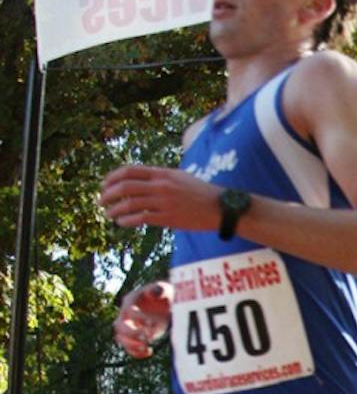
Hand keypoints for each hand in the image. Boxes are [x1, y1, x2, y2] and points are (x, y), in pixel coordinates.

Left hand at [100, 165, 220, 231]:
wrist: (219, 207)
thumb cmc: (199, 192)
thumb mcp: (178, 177)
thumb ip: (159, 177)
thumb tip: (138, 180)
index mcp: (162, 173)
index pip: (129, 171)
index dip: (112, 177)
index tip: (104, 185)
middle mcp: (161, 186)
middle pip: (125, 187)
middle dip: (108, 194)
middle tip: (100, 201)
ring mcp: (164, 202)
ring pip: (130, 204)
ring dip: (114, 209)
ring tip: (108, 214)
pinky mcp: (168, 218)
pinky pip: (141, 218)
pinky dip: (127, 220)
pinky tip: (121, 222)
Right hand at [114, 281, 173, 358]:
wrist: (168, 305)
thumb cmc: (165, 294)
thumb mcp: (165, 289)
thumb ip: (160, 289)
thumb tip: (154, 292)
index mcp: (131, 300)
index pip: (128, 311)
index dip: (138, 318)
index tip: (152, 324)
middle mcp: (126, 314)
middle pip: (119, 326)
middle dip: (131, 334)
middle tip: (147, 338)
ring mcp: (129, 326)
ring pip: (121, 338)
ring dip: (131, 345)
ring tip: (147, 348)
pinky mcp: (135, 336)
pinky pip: (129, 348)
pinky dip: (136, 353)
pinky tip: (149, 352)